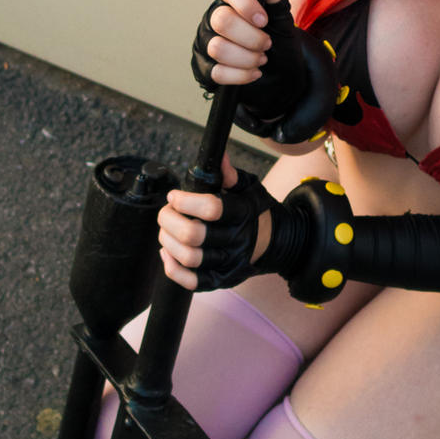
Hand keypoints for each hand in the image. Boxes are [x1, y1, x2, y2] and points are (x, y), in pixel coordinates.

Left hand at [157, 155, 275, 291]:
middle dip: (169, 220)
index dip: (185, 201)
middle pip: (193, 235)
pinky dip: (172, 267)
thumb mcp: (248, 187)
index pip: (211, 209)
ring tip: (166, 229)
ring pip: (188, 257)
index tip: (174, 196)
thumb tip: (218, 156)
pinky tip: (167, 252)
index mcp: (243, 214)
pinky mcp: (220, 280)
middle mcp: (237, 242)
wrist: (273, 241)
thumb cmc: (254, 211)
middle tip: (166, 211)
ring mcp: (228, 264)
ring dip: (167, 240)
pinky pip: (191, 282)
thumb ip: (229, 174)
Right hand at [193, 0, 284, 88]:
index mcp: (232, 0)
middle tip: (267, 43)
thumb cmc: (279, 43)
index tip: (264, 20)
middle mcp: (214, 17)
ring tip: (261, 58)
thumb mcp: (282, 19)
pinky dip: (241, 75)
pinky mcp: (204, 68)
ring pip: (218, 48)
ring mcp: (206, 42)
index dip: (245, 2)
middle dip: (251, 38)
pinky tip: (253, 72)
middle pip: (222, 20)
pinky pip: (217, 72)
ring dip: (248, 58)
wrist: (281, 77)